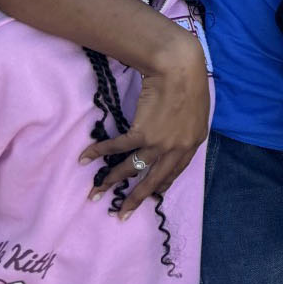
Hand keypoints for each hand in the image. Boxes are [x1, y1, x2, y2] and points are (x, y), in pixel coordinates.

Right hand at [80, 28, 209, 213]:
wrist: (180, 68)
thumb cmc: (191, 83)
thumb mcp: (197, 111)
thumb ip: (186, 129)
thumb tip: (174, 134)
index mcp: (192, 144)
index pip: (174, 173)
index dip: (160, 186)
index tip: (150, 196)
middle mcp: (177, 149)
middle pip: (153, 181)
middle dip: (135, 199)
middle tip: (121, 215)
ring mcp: (159, 143)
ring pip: (132, 169)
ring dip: (111, 182)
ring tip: (95, 194)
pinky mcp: (143, 133)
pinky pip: (118, 148)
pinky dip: (99, 152)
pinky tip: (85, 159)